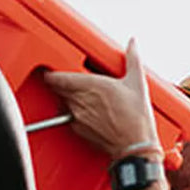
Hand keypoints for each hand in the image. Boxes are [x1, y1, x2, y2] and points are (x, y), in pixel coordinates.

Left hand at [43, 39, 159, 159]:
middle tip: (71, 81)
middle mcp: (80, 101)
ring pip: (63, 102)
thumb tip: (133, 44)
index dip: (53, 73)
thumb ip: (133, 58)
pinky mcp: (78, 129)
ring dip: (68, 98)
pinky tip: (89, 112)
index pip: (58, 77)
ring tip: (84, 97)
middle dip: (62, 84)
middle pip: (57, 88)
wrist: (134, 146)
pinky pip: (68, 117)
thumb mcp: (137, 82)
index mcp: (90, 85)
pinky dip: (74, 113)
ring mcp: (77, 116)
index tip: (54, 71)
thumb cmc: (136, 118)